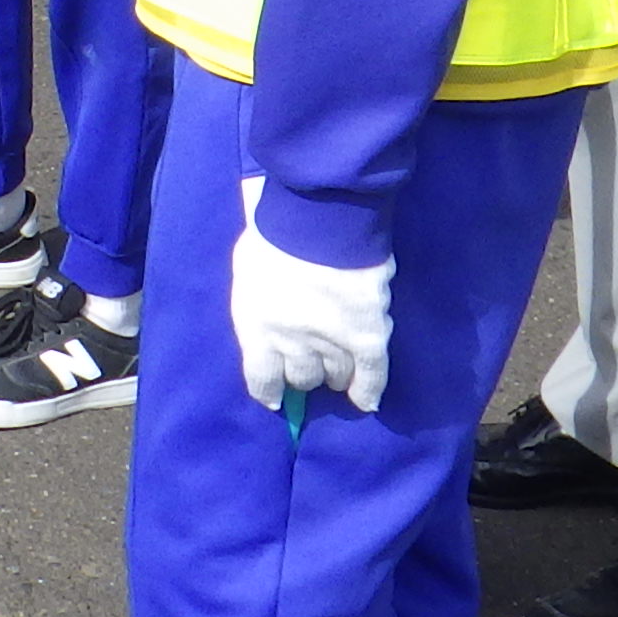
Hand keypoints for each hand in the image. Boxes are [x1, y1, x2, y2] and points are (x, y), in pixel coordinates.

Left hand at [232, 177, 392, 415]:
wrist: (318, 216)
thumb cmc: (273, 230)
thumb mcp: (246, 266)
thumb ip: (255, 296)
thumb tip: (263, 307)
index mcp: (257, 328)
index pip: (261, 379)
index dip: (269, 389)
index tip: (274, 396)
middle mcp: (292, 344)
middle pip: (302, 377)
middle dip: (305, 371)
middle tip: (310, 361)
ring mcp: (331, 342)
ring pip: (336, 376)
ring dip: (336, 373)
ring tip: (337, 366)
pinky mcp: (367, 336)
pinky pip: (371, 374)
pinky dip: (370, 388)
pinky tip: (366, 400)